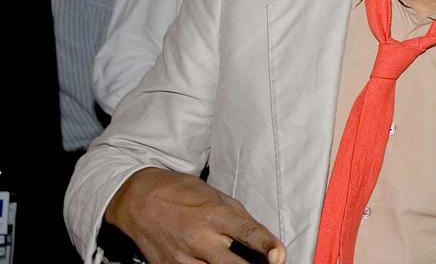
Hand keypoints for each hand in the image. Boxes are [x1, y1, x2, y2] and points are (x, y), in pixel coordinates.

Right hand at [105, 167, 286, 263]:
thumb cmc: (184, 194)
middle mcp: (198, 239)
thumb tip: (262, 244)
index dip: (266, 245)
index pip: (247, 232)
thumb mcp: (218, 198)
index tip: (280, 256)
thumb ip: (241, 220)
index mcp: (214, 215)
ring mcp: (181, 258)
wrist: (139, 200)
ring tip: (238, 262)